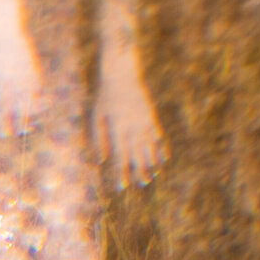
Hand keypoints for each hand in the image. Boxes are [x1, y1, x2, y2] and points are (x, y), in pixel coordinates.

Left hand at [0, 1, 40, 135]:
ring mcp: (25, 75)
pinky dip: (42, 96)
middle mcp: (14, 84)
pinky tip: (44, 103)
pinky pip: (39, 86)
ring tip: (33, 124)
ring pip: (32, 101)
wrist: (1, 24)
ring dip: (32, 114)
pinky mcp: (32, 66)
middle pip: (18, 112)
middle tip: (17, 133)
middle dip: (17, 125)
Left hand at [93, 51, 164, 189]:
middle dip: (139, 170)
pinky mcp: (150, 113)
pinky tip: (162, 155)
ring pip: (148, 145)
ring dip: (151, 160)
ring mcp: (142, 120)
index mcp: (116, 129)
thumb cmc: (105, 96)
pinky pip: (156, 133)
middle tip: (143, 184)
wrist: (120, 73)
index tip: (121, 186)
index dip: (120, 172)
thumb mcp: (97, 116)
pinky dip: (159, 145)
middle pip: (136, 153)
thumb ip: (98, 139)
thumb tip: (102, 159)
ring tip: (154, 174)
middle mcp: (131, 127)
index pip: (119, 156)